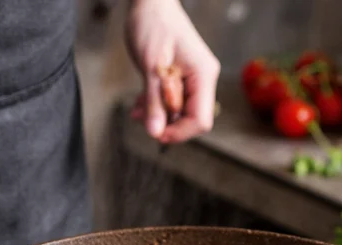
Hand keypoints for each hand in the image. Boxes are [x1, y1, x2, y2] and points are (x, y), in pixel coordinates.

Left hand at [125, 0, 219, 143]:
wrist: (150, 3)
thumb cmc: (153, 26)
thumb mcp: (150, 68)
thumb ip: (155, 102)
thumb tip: (156, 132)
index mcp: (203, 76)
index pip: (201, 120)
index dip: (179, 132)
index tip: (156, 135)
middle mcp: (203, 78)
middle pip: (192, 118)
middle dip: (168, 124)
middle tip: (144, 120)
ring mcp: (193, 78)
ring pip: (181, 111)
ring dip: (159, 116)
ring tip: (138, 112)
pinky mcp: (181, 77)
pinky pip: (173, 100)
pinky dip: (157, 106)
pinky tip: (141, 105)